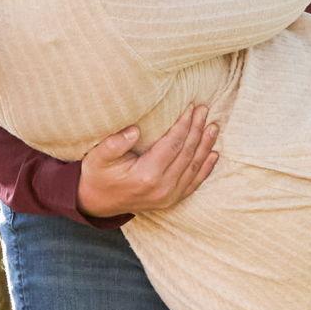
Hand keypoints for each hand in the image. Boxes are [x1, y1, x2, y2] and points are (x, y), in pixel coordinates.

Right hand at [77, 104, 218, 217]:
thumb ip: (114, 144)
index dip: (184, 125)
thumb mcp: (98, 157)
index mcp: (146, 176)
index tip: (191, 107)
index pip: (172, 145)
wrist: (97, 202)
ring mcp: (168, 197)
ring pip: (194, 168)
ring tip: (213, 127)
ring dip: (205, 146)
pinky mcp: (171, 201)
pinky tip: (213, 154)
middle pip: (186, 154)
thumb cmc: (97, 175)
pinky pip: (194, 184)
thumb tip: (135, 130)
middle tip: (205, 110)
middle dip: (197, 130)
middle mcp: (162, 188)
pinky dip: (205, 168)